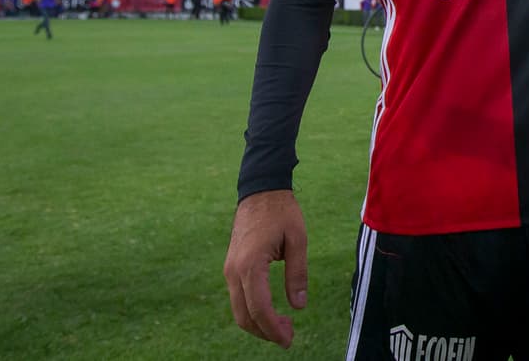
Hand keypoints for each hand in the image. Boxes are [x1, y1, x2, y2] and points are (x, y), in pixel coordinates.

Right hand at [224, 190, 308, 347]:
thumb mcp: (298, 240)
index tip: (289, 339)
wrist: (260, 191)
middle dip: (265, 332)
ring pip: (238, 310)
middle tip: (289, 337)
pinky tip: (271, 312)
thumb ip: (297, 273)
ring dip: (258, 324)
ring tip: (284, 326)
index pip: (259, 308)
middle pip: (244, 316)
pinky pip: (238, 298)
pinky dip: (252, 311)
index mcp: (251, 265)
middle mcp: (234, 271)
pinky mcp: (231, 267)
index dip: (273, 329)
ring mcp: (230, 270)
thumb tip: (299, 306)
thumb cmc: (282, 212)